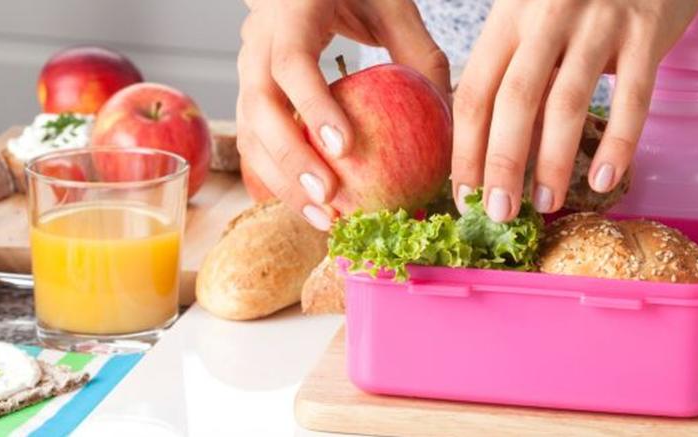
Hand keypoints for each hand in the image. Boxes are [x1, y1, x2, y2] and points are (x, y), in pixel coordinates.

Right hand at [237, 0, 449, 229]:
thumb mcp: (393, 6)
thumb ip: (419, 53)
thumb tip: (451, 115)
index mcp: (291, 11)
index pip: (292, 62)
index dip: (313, 107)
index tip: (344, 148)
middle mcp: (258, 40)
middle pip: (258, 106)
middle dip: (291, 160)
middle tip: (329, 199)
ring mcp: (246, 66)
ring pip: (248, 131)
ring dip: (282, 181)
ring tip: (324, 218)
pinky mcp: (250, 92)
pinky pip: (254, 141)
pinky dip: (278, 178)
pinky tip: (310, 208)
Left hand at [451, 0, 697, 220]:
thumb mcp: (536, 14)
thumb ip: (516, 67)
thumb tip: (492, 150)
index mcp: (511, 15)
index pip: (476, 90)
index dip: (466, 149)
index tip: (465, 196)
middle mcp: (548, 15)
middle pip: (515, 100)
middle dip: (503, 164)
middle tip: (500, 214)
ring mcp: (599, 22)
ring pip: (568, 102)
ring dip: (553, 162)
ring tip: (546, 204)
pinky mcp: (646, 30)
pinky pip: (632, 98)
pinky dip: (618, 144)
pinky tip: (604, 180)